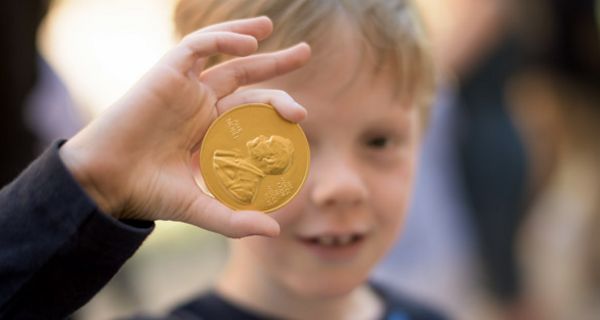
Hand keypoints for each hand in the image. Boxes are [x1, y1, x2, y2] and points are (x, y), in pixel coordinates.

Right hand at [59, 17, 310, 237]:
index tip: (302, 117)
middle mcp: (199, 104)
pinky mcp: (166, 73)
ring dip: (247, 36)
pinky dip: (223, 39)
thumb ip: (235, 219)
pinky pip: (198, 47)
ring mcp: (184, 87)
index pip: (251, 109)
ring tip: (272, 27)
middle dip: (275, 62)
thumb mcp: (201, 207)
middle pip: (244, 75)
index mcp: (210, 130)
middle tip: (306, 52)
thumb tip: (275, 231)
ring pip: (222, 52)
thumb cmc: (148, 195)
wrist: (107, 183)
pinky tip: (250, 44)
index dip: (277, 107)